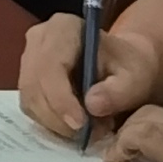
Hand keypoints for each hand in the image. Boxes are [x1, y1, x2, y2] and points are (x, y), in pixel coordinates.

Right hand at [16, 10, 162, 144]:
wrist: (122, 65)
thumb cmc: (129, 67)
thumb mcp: (135, 78)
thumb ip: (117, 91)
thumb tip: (92, 105)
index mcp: (63, 27)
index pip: (50, 64)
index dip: (60, 97)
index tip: (80, 124)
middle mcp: (39, 38)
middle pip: (35, 84)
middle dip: (59, 116)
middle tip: (90, 134)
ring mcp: (29, 57)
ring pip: (30, 99)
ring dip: (55, 123)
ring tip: (88, 130)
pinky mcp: (27, 78)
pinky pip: (31, 106)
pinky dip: (50, 122)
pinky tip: (74, 125)